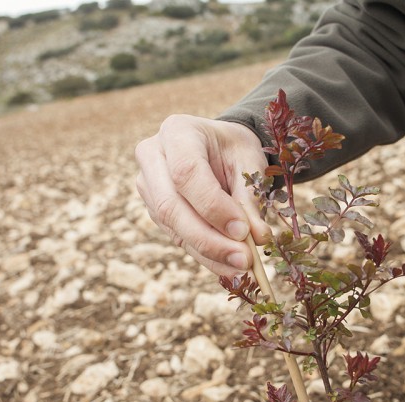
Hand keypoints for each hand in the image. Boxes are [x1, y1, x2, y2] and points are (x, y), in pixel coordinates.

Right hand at [135, 115, 271, 275]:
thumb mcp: (248, 161)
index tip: (243, 231)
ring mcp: (147, 185)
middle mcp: (152, 156)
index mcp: (176, 132)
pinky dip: (206, 255)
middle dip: (209, 238)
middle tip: (244, 259)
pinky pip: (178, 237)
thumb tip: (257, 239)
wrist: (218, 146)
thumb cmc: (234, 149)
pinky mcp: (154, 210)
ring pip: (171, 226)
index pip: (186, 173)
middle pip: (170, 205)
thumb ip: (250, 196)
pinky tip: (229, 266)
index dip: (213, 206)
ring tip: (242, 267)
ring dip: (209, 252)